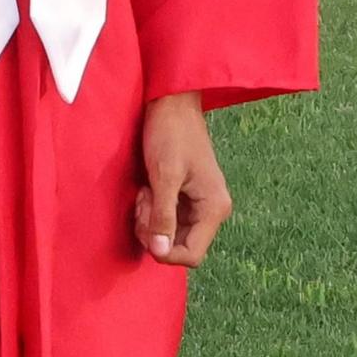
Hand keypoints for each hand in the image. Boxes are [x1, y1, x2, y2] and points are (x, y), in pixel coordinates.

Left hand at [135, 91, 233, 267]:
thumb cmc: (170, 132)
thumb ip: (163, 215)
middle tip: (142, 202)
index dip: (164, 251)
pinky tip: (145, 189)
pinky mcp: (185, 195)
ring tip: (143, 192)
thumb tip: (160, 251)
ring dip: (151, 219)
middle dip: (154, 231)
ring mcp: (198, 203)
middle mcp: (211, 210)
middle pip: (180, 245)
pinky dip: (152, 209)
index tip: (144, 227)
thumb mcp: (164, 175)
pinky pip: (167, 216)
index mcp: (214, 209)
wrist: (171, 101)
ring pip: (171, 232)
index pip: (192, 255)